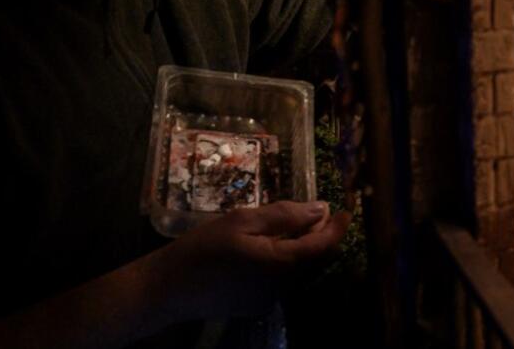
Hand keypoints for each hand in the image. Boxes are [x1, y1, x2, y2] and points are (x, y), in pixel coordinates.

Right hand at [153, 201, 350, 320]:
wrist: (166, 289)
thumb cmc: (203, 248)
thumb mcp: (243, 221)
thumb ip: (285, 215)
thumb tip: (321, 209)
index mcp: (283, 265)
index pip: (325, 245)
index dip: (339, 226)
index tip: (347, 209)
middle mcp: (283, 288)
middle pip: (317, 261)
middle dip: (325, 236)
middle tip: (322, 213)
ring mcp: (270, 300)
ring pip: (302, 272)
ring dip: (307, 248)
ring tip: (299, 224)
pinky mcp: (257, 305)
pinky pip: (284, 281)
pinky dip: (289, 261)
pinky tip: (275, 245)